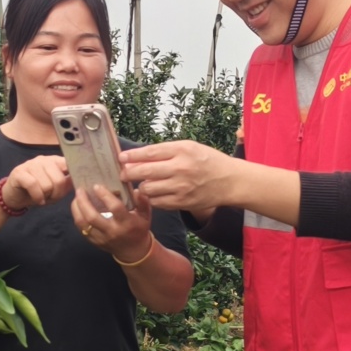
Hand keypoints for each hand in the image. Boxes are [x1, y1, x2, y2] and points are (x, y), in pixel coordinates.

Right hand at [2, 155, 72, 210]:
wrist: (14, 198)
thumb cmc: (37, 193)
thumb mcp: (55, 190)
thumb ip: (67, 184)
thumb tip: (79, 181)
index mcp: (54, 161)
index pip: (68, 164)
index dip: (73, 176)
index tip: (75, 184)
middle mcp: (43, 160)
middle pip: (59, 179)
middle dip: (56, 194)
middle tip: (50, 197)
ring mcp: (30, 165)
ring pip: (47, 184)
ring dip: (45, 196)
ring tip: (41, 197)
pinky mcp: (19, 172)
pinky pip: (33, 185)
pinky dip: (37, 196)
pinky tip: (37, 200)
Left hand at [71, 184, 152, 262]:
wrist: (133, 250)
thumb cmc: (139, 229)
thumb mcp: (145, 215)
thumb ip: (142, 201)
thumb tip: (136, 190)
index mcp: (126, 223)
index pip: (114, 208)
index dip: (105, 196)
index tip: (97, 186)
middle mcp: (112, 231)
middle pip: (92, 217)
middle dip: (83, 202)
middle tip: (80, 189)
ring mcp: (101, 238)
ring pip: (83, 224)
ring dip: (76, 209)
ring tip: (76, 197)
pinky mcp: (94, 241)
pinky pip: (81, 229)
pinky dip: (77, 216)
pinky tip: (77, 207)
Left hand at [119, 140, 235, 212]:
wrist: (229, 181)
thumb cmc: (207, 161)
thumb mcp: (189, 147)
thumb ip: (165, 151)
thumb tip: (138, 155)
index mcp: (182, 151)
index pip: (150, 152)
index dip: (132, 156)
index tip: (121, 157)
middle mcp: (181, 169)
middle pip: (145, 172)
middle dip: (129, 173)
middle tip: (123, 173)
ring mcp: (181, 188)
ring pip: (148, 189)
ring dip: (142, 186)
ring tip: (142, 183)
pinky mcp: (182, 203)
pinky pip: (157, 202)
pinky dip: (152, 198)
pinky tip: (153, 193)